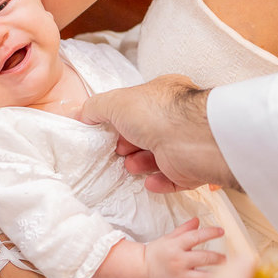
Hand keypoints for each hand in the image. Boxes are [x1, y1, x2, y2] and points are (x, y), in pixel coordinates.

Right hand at [81, 75, 236, 192]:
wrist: (193, 140)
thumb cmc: (156, 113)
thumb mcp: (115, 101)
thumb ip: (96, 107)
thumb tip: (83, 115)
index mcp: (164, 96)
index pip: (141, 107)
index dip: (122, 119)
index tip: (108, 131)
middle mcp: (177, 118)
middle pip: (148, 134)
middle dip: (129, 144)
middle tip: (119, 152)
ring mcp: (185, 144)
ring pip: (159, 157)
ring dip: (141, 163)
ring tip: (131, 166)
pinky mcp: (192, 169)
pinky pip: (174, 179)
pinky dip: (159, 182)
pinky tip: (149, 182)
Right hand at [144, 218, 224, 277]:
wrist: (142, 270)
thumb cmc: (156, 253)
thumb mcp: (169, 238)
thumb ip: (184, 229)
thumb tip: (198, 220)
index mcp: (176, 245)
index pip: (196, 236)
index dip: (210, 232)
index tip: (221, 231)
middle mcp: (179, 261)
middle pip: (204, 257)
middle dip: (218, 257)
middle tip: (225, 258)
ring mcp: (180, 276)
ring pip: (204, 277)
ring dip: (216, 275)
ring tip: (224, 273)